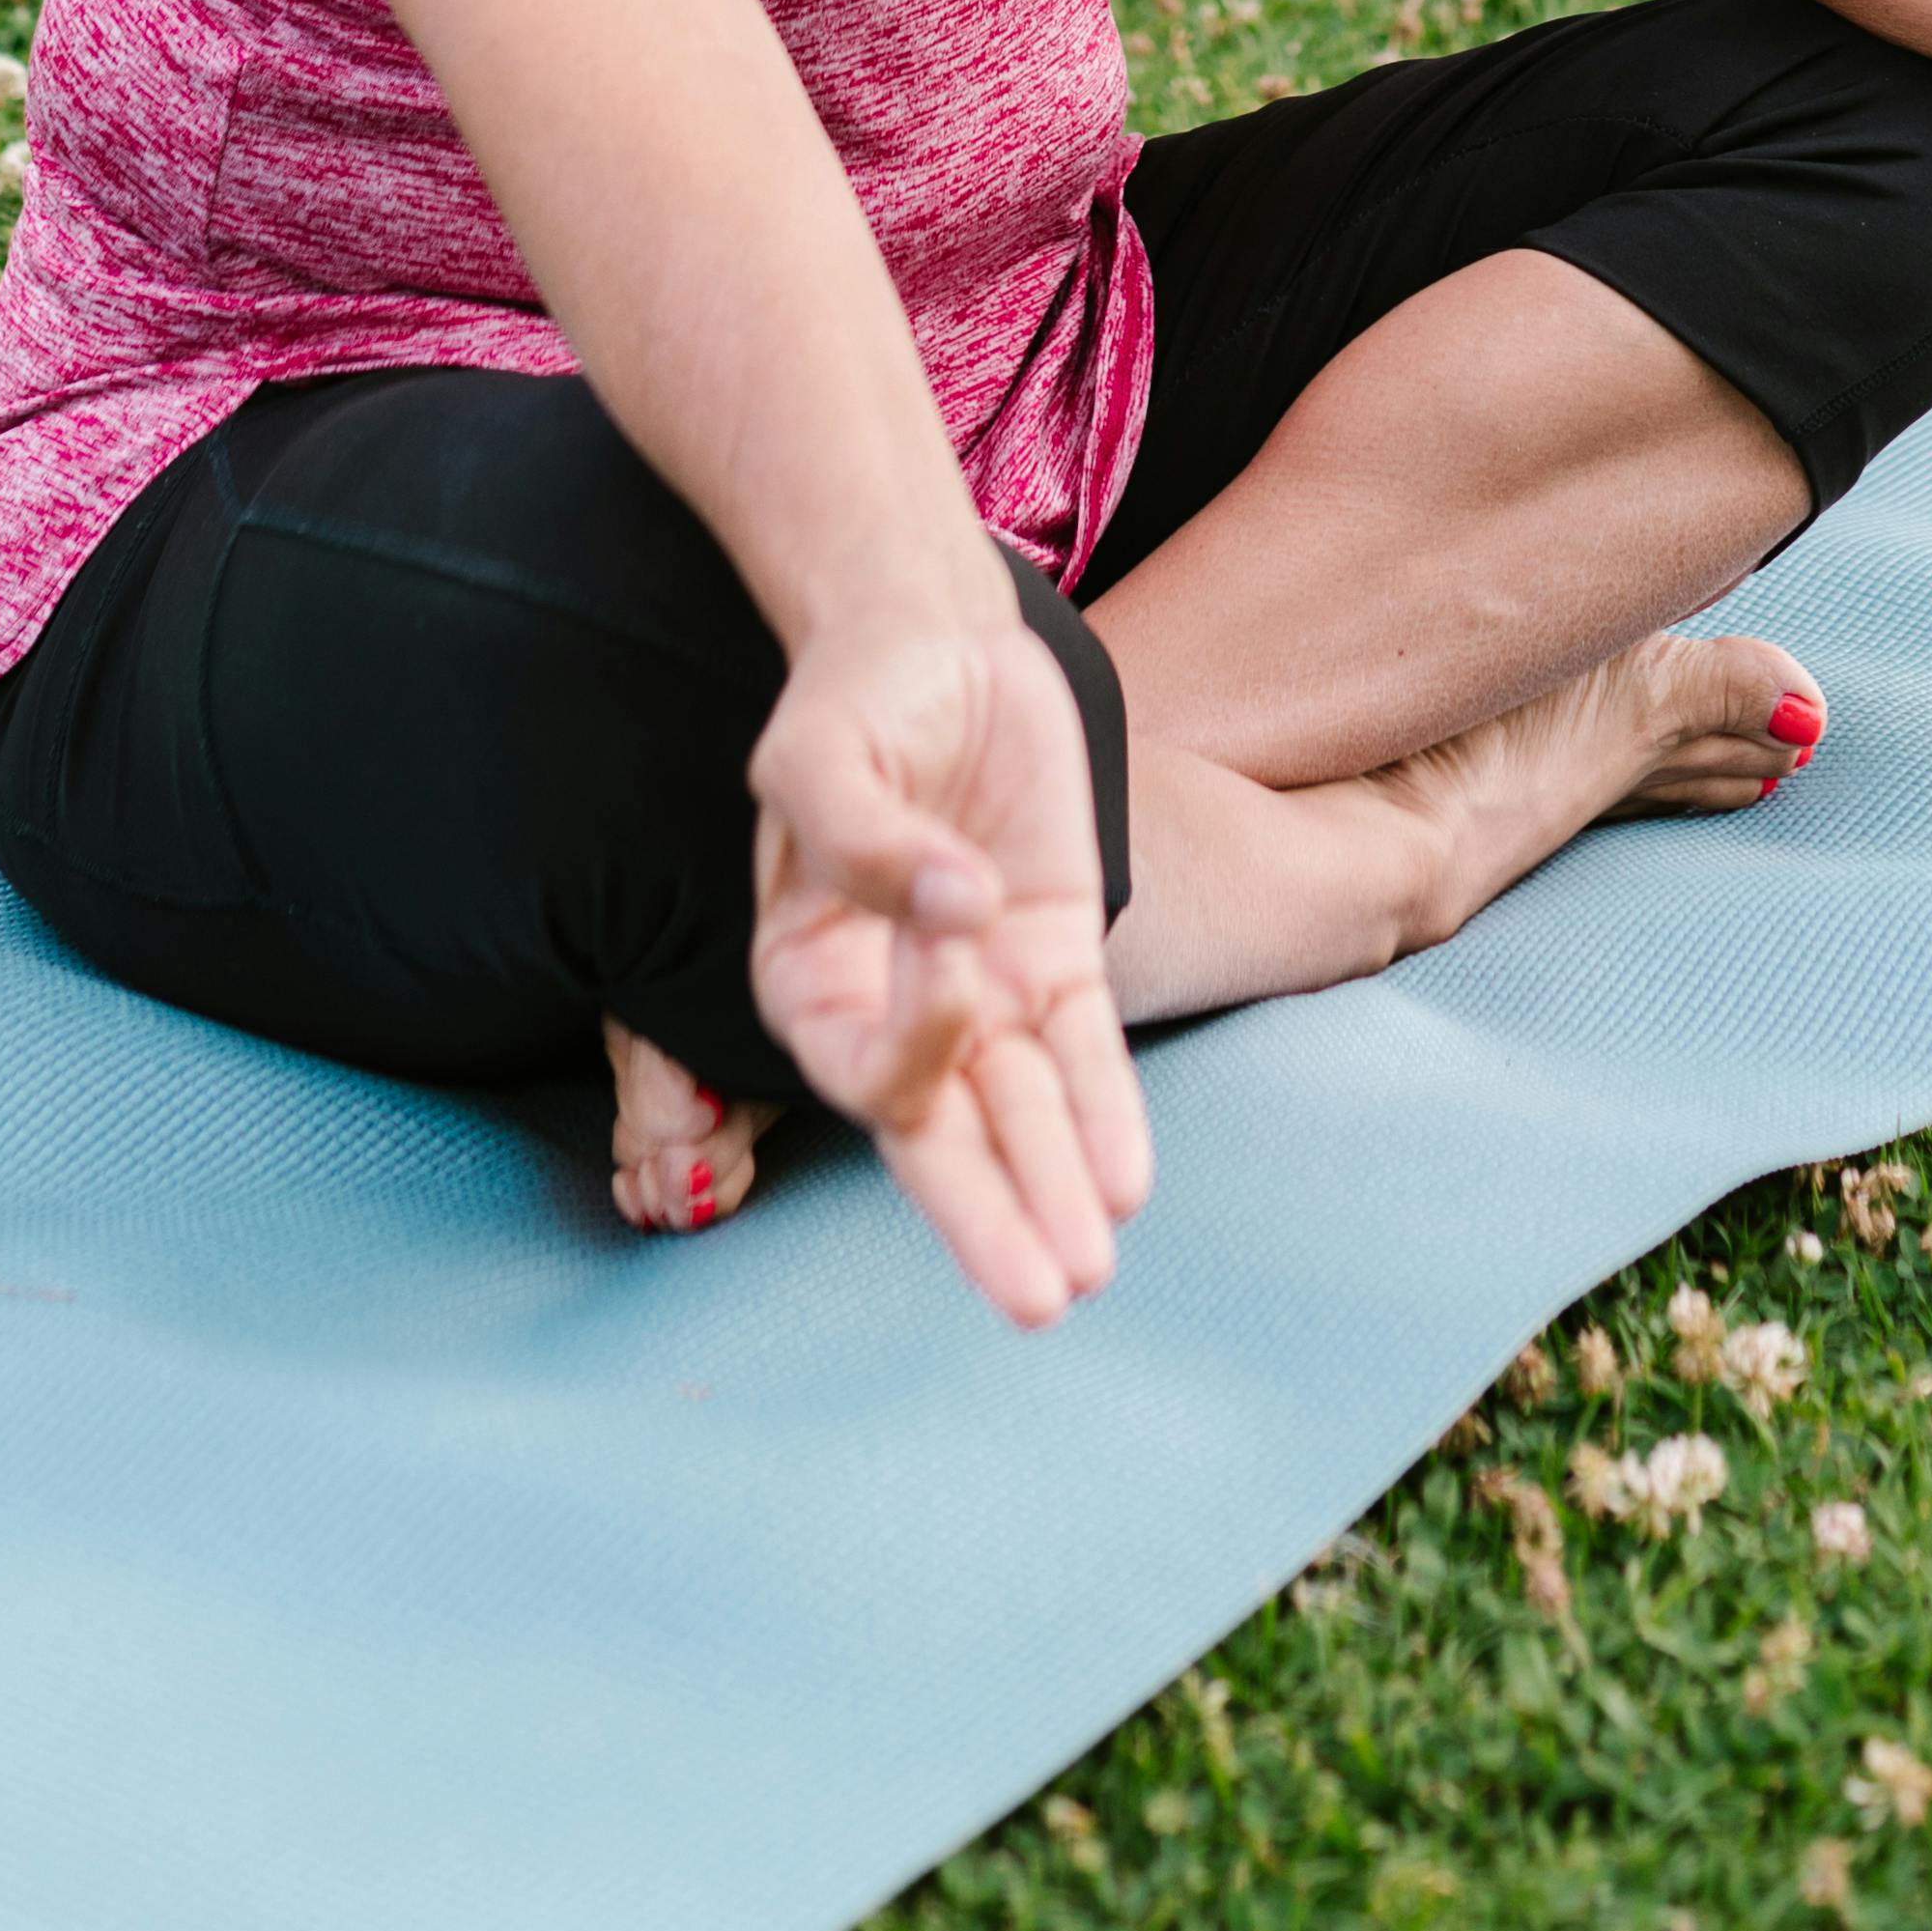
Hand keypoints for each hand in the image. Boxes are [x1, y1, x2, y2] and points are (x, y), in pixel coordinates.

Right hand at [747, 583, 1154, 1324]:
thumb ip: (863, 835)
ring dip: (1052, 1190)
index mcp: (806, 975)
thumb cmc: (852, 699)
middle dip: (989, 1216)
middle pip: (937, 1131)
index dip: (917, 1034)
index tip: (962, 939)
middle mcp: (891, 1002)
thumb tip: (957, 906)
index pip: (864, 1056)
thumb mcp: (820, 753)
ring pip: (1018, 1112)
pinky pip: (1082, 1051)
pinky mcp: (1052, 952)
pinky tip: (1126, 1183)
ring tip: (1085, 1274)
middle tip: (1042, 1294)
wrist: (931, 636)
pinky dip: (1105, 1115)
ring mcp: (980, 985)